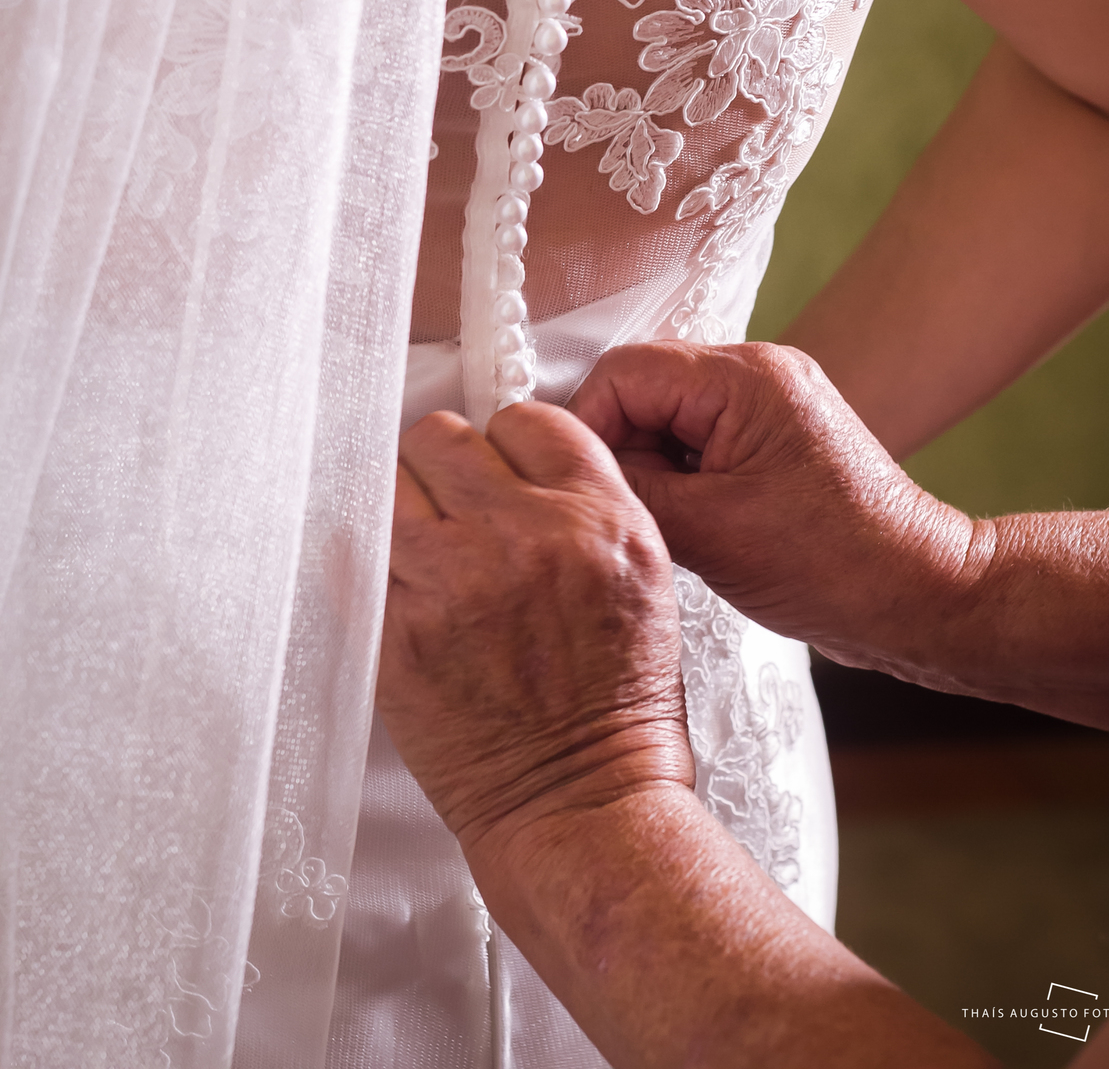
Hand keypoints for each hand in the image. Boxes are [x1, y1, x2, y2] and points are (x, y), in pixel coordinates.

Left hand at [378, 402, 693, 855]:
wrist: (583, 801)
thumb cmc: (618, 702)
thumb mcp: (643, 573)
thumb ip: (587, 505)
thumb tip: (518, 461)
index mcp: (599, 517)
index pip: (524, 419)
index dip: (506, 446)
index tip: (497, 472)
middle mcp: (527, 535)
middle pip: (444, 436)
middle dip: (443, 466)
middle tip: (448, 503)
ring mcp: (456, 580)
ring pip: (389, 482)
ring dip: (401, 507)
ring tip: (417, 543)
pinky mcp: (399, 630)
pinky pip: (353, 551)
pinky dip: (369, 560)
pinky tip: (396, 581)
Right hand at [569, 341, 985, 675]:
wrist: (921, 598)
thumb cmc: (836, 566)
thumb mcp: (711, 534)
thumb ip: (630, 491)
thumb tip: (572, 474)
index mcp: (745, 378)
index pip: (623, 373)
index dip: (586, 429)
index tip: (578, 488)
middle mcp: (758, 374)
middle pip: (641, 391)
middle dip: (621, 453)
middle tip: (627, 517)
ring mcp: (767, 406)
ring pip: (666, 421)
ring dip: (651, 473)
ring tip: (668, 530)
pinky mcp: (771, 441)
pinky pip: (696, 445)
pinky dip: (679, 483)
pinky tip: (691, 529)